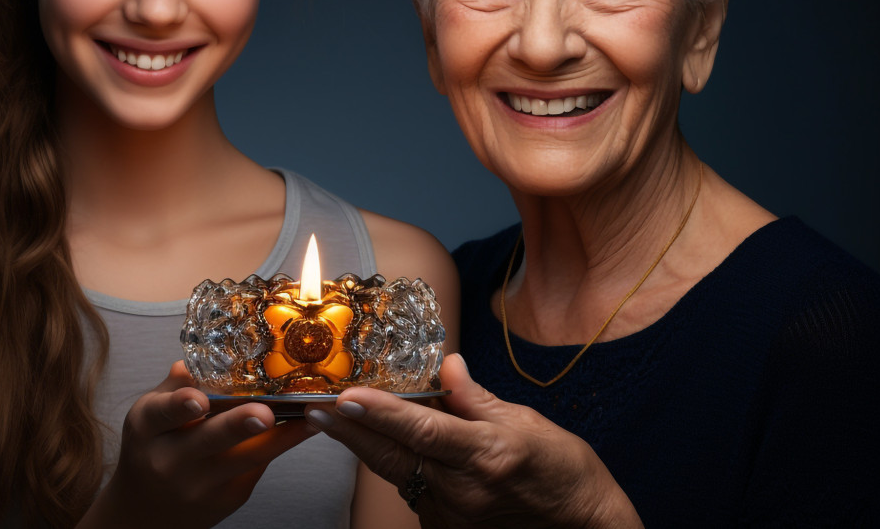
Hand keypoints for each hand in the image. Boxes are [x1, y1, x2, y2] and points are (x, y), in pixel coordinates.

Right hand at [82, 361, 316, 527]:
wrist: (149, 510)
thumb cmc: (154, 446)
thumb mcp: (152, 413)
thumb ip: (177, 385)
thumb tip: (206, 358)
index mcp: (148, 428)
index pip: (162, 413)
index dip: (180, 405)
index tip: (199, 399)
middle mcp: (170, 461)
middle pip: (209, 440)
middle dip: (239, 426)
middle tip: (264, 413)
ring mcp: (200, 485)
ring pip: (247, 457)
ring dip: (281, 436)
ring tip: (310, 416)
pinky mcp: (228, 498)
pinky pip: (258, 465)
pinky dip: (281, 444)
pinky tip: (303, 426)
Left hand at [303, 354, 640, 527]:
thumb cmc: (566, 475)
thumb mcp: (528, 424)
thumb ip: (478, 399)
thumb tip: (449, 366)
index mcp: (487, 455)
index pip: (421, 430)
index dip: (380, 413)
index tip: (346, 398)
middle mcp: (464, 491)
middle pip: (393, 457)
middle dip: (349, 432)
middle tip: (313, 409)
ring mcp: (452, 516)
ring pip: (398, 474)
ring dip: (368, 447)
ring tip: (336, 418)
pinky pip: (413, 492)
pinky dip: (399, 468)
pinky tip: (387, 449)